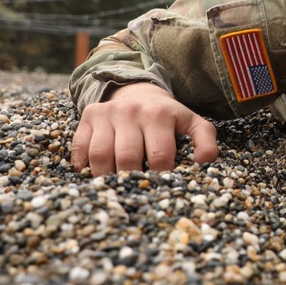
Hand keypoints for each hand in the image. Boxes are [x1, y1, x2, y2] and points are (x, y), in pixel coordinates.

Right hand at [70, 82, 217, 175]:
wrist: (139, 91)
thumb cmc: (168, 116)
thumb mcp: (192, 123)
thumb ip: (205, 141)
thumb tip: (203, 163)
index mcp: (159, 114)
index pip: (159, 155)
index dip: (160, 177)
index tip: (161, 189)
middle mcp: (131, 111)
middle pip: (127, 157)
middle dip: (132, 180)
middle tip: (137, 192)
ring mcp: (107, 113)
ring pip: (100, 155)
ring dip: (106, 178)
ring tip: (116, 187)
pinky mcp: (89, 116)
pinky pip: (80, 147)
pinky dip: (82, 166)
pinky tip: (92, 176)